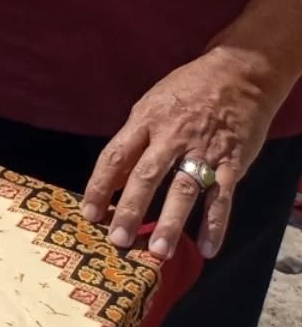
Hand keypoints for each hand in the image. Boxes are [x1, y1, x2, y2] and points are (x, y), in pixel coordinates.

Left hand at [80, 47, 285, 260]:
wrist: (237, 75)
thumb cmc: (186, 91)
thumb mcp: (151, 107)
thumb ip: (133, 142)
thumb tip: (111, 180)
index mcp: (145, 120)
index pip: (115, 156)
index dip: (100, 185)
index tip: (89, 213)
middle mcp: (171, 136)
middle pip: (145, 175)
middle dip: (130, 208)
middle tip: (118, 239)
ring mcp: (202, 150)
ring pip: (183, 189)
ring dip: (171, 222)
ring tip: (158, 251)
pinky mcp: (231, 161)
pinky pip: (222, 196)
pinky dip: (215, 224)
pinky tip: (207, 248)